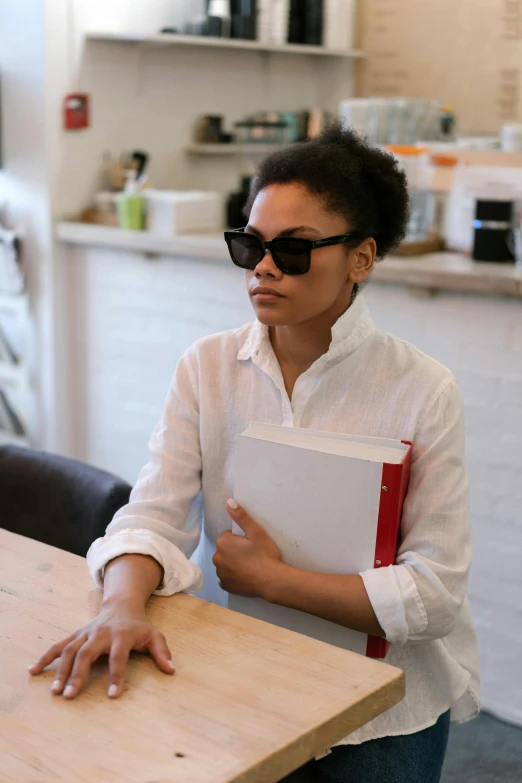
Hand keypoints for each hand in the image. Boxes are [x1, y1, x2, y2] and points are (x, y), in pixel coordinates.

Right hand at [28, 598, 173, 699]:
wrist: (122, 604)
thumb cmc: (139, 626)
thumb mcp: (154, 635)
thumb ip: (162, 652)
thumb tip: (172, 670)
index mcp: (121, 635)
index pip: (118, 657)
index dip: (117, 676)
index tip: (113, 695)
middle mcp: (101, 634)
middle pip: (87, 653)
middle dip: (78, 675)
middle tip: (69, 696)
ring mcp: (86, 634)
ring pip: (70, 650)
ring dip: (60, 670)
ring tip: (53, 691)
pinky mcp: (76, 635)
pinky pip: (58, 645)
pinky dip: (46, 657)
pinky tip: (34, 670)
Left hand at [212, 499, 281, 597]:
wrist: (271, 581)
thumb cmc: (264, 554)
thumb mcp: (256, 532)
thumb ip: (241, 516)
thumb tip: (228, 502)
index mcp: (222, 543)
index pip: (228, 536)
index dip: (241, 539)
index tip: (251, 544)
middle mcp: (216, 558)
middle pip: (226, 550)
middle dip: (235, 551)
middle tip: (252, 554)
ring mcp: (220, 574)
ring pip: (226, 564)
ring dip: (234, 564)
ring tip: (251, 566)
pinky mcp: (225, 586)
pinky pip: (227, 577)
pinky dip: (234, 576)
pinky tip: (246, 576)